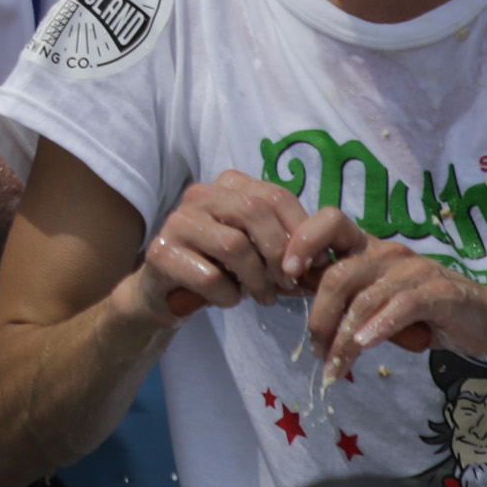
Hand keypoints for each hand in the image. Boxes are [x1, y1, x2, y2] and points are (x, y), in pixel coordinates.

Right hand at [116, 170, 320, 326]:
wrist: (166, 293)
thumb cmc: (221, 269)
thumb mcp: (259, 254)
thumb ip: (289, 251)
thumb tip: (326, 265)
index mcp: (227, 186)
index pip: (276, 195)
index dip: (301, 232)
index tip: (310, 264)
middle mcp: (199, 195)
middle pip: (255, 211)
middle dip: (279, 253)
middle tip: (287, 283)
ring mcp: (176, 222)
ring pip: (234, 245)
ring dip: (257, 280)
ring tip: (262, 297)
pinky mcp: (160, 253)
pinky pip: (209, 276)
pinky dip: (228, 295)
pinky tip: (228, 300)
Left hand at [303, 236, 486, 379]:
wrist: (482, 318)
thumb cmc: (420, 310)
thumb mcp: (374, 301)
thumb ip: (341, 297)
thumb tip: (293, 303)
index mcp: (367, 248)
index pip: (329, 222)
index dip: (302, 240)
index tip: (283, 274)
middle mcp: (387, 252)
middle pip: (338, 275)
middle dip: (319, 317)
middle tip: (314, 351)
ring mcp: (414, 270)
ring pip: (364, 298)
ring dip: (344, 337)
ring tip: (334, 366)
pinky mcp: (438, 293)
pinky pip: (400, 306)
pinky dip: (378, 327)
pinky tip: (364, 344)